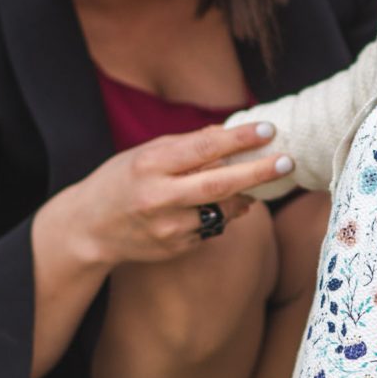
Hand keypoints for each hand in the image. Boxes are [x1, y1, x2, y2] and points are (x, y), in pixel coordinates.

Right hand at [74, 122, 291, 264]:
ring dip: (244, 195)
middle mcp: (159, 198)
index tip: (268, 129)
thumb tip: (228, 133)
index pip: (203, 148)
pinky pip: (212, 228)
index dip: (239, 139)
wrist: (88, 229)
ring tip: (256, 183)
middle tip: (288, 161)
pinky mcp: (175, 248)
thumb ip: (186, 145)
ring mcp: (168, 228)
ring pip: (222, 211)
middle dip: (259, 172)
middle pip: (220, 184)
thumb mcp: (144, 154)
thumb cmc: (120, 181)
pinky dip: (223, 214)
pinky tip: (218, 205)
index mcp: (150, 165)